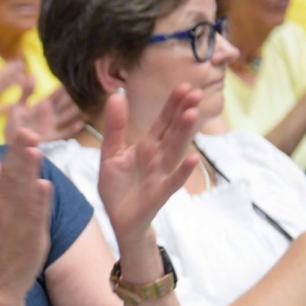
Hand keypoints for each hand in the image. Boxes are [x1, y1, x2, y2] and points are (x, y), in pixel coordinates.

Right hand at [0, 126, 52, 299]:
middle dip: (21, 154)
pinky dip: (39, 201)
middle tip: (28, 132)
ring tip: (35, 151)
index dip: (14, 149)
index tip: (21, 129)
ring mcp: (18, 221)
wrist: (0, 280)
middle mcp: (5, 208)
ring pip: (24, 193)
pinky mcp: (31, 235)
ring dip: (29, 173)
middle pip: (14, 177)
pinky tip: (44, 185)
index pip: (5, 169)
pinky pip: (35, 216)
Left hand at [18, 85, 84, 142]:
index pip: (57, 94)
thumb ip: (25, 92)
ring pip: (68, 116)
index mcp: (44, 105)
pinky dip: (72, 129)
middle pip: (66, 104)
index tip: (75, 79)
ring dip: (76, 111)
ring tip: (87, 105)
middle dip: (75, 97)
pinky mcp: (52, 136)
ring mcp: (53, 125)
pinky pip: (64, 132)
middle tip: (86, 90)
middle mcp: (51, 114)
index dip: (65, 87)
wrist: (12, 143)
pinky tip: (80, 123)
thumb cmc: (15, 125)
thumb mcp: (18, 107)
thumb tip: (32, 75)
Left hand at [96, 85, 200, 251]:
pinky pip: (173, 181)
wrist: (118, 219)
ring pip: (174, 151)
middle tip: (195, 92)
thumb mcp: (110, 154)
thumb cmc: (117, 187)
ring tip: (193, 114)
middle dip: (182, 113)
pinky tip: (193, 158)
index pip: (162, 122)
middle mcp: (158, 157)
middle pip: (172, 132)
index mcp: (146, 147)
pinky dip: (182, 171)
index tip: (185, 86)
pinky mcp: (159, 193)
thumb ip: (114, 128)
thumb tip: (117, 95)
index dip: (172, 105)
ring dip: (184, 134)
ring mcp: (161, 174)